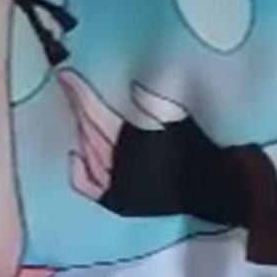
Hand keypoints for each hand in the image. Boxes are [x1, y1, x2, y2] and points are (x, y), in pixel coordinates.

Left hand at [58, 68, 188, 202]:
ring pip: (88, 154)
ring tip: (76, 114)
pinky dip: (78, 173)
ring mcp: (115, 183)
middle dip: (77, 107)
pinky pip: (89, 186)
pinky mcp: (118, 200)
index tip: (64, 75)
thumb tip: (130, 85)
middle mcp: (117, 161)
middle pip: (89, 130)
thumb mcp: (178, 118)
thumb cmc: (198, 148)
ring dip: (80, 132)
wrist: (212, 186)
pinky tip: (74, 157)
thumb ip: (152, 104)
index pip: (95, 111)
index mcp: (130, 137)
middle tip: (66, 86)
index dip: (79, 93)